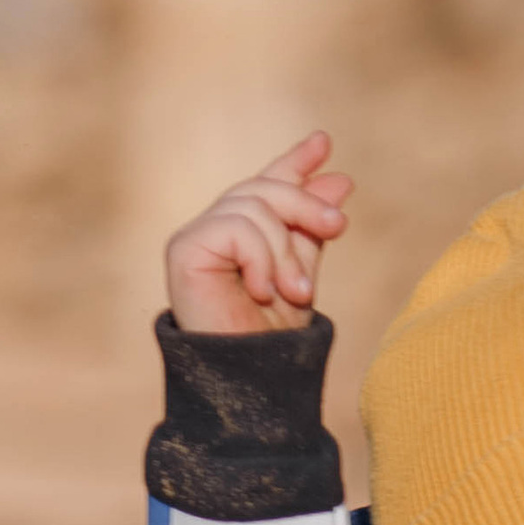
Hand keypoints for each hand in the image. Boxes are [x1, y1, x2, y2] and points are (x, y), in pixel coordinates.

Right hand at [167, 131, 351, 336]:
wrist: (251, 382)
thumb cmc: (273, 341)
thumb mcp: (303, 274)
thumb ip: (313, 230)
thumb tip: (339, 178)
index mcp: (242, 237)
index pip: (266, 186)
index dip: (293, 163)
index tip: (323, 142)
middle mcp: (215, 231)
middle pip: (264, 189)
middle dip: (306, 204)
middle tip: (339, 225)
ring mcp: (196, 237)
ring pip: (253, 207)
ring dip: (285, 250)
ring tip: (297, 291)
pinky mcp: (184, 249)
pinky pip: (236, 227)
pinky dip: (260, 259)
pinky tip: (261, 290)